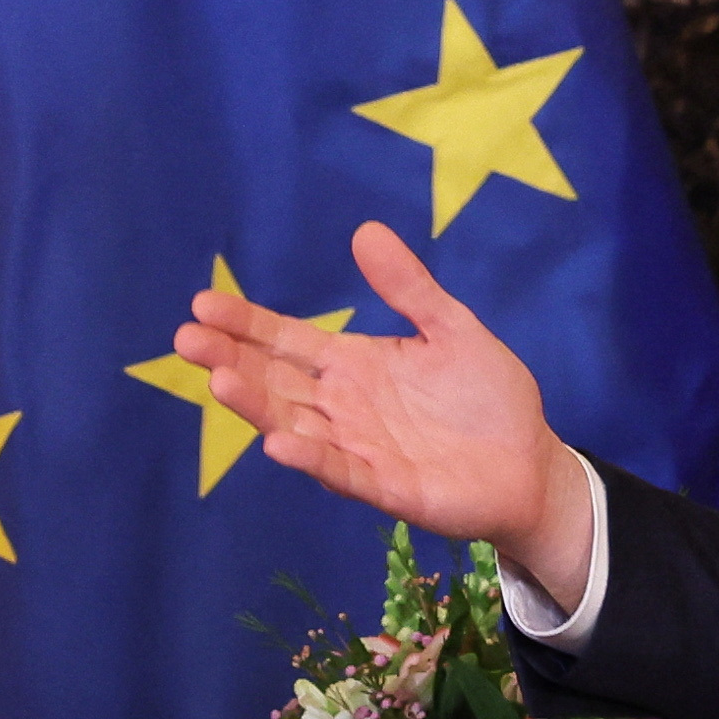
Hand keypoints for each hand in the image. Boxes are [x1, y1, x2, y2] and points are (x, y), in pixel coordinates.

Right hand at [179, 224, 596, 602]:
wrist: (532, 464)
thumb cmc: (488, 399)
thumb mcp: (452, 328)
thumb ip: (409, 288)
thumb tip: (365, 230)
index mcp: (353, 365)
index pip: (286, 341)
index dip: (245, 324)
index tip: (201, 304)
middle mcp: (344, 407)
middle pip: (276, 381)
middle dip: (232, 359)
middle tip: (185, 339)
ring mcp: (360, 449)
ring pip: (296, 425)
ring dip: (257, 406)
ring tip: (219, 381)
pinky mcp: (388, 488)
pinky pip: (342, 472)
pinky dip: (311, 459)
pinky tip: (279, 444)